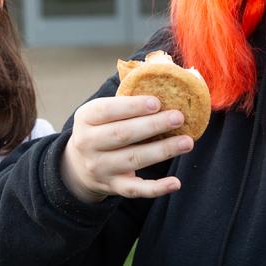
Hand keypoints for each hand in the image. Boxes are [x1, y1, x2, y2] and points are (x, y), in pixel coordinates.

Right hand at [62, 95, 192, 202]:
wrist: (78, 166)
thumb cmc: (102, 128)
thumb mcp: (101, 111)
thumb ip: (127, 97)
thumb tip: (164, 75)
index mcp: (85, 118)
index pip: (107, 111)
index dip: (132, 106)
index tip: (158, 102)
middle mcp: (88, 144)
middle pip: (122, 135)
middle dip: (153, 126)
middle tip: (179, 117)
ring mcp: (100, 168)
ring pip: (133, 160)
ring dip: (162, 151)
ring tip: (187, 142)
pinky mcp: (113, 187)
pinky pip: (135, 190)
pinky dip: (156, 188)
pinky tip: (175, 182)